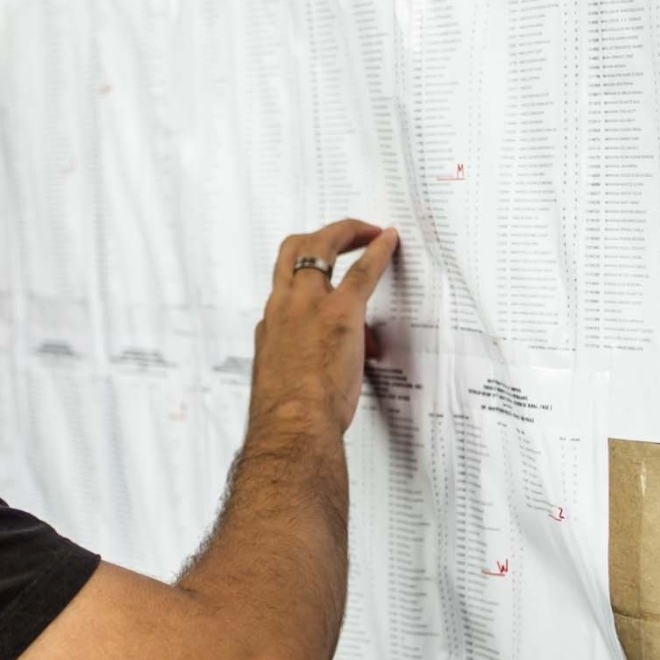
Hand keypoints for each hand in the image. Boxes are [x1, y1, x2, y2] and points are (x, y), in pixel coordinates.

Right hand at [248, 219, 399, 434]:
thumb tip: (326, 364)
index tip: (318, 274)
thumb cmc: (288, 419)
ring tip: (367, 231)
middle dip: (319, 235)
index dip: (304, 274)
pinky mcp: (340, 312)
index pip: (283, 287)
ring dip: (345, 232)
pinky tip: (389, 241)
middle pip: (293, 250)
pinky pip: (362, 271)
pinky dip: (377, 251)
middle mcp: (284, 307)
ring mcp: (309, 305)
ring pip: (319, 246)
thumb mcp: (284, 385)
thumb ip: (302, 365)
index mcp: (270, 327)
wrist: (291, 427)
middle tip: (342, 235)